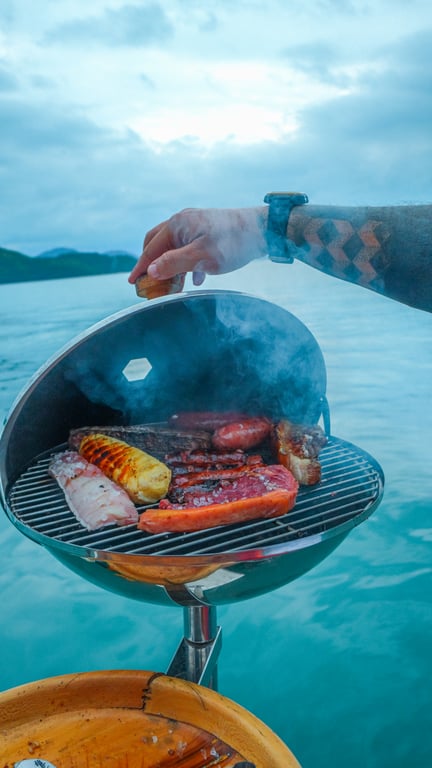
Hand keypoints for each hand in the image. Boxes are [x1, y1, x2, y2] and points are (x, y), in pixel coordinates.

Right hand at [128, 206, 267, 287]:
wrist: (265, 231)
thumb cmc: (234, 243)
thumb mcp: (202, 258)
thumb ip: (174, 264)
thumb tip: (150, 271)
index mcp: (177, 225)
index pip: (151, 248)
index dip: (141, 267)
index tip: (133, 283)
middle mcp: (183, 221)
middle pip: (157, 244)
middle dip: (152, 264)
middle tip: (149, 284)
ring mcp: (195, 225)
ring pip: (174, 247)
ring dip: (171, 266)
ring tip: (172, 286)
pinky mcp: (207, 231)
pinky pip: (188, 248)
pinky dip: (186, 264)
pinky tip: (195, 279)